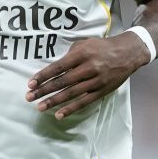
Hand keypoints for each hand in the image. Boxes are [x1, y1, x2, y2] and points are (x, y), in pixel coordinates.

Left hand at [25, 32, 151, 119]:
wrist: (128, 53)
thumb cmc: (102, 47)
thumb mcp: (85, 44)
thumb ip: (70, 55)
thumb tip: (55, 69)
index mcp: (83, 54)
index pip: (59, 67)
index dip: (44, 76)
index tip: (31, 83)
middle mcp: (89, 67)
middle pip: (63, 81)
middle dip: (44, 90)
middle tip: (29, 97)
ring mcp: (96, 81)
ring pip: (71, 93)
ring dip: (54, 101)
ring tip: (39, 107)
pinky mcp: (102, 91)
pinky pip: (84, 101)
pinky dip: (71, 109)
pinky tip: (59, 114)